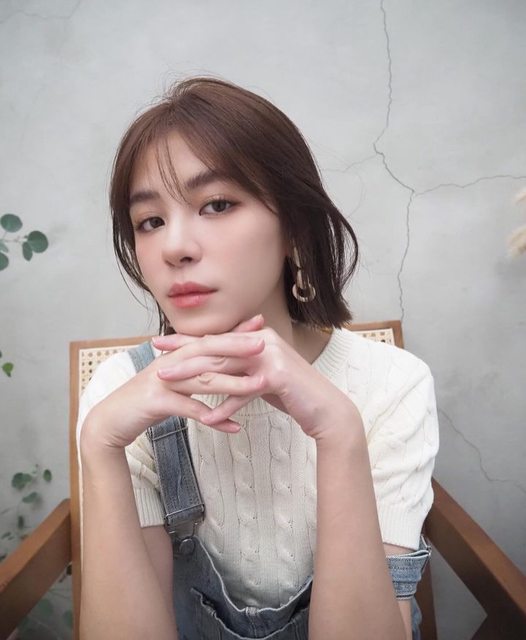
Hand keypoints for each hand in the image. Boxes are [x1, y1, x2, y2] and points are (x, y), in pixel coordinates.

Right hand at [80, 316, 266, 450]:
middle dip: (238, 348)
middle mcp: (171, 362)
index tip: (260, 324)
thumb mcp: (172, 382)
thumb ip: (194, 372)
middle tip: (264, 345)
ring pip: (204, 379)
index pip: (210, 339)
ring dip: (234, 383)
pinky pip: (190, 410)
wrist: (111, 419)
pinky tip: (234, 427)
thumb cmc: (145, 400)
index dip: (234, 331)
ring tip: (259, 385)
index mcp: (177, 355)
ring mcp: (163, 380)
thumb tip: (219, 367)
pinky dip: (214, 419)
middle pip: (208, 352)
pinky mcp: (157, 402)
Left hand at [152, 316, 362, 441]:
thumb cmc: (293, 394)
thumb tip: (218, 368)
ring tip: (169, 386)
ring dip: (194, 379)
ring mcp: (270, 356)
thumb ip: (242, 368)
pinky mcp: (277, 375)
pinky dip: (225, 407)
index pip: (216, 338)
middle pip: (215, 349)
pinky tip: (207, 419)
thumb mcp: (262, 376)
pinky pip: (243, 392)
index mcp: (256, 337)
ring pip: (224, 367)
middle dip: (183, 356)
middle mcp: (262, 341)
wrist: (325, 408)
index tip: (160, 343)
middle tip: (157, 363)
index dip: (186, 341)